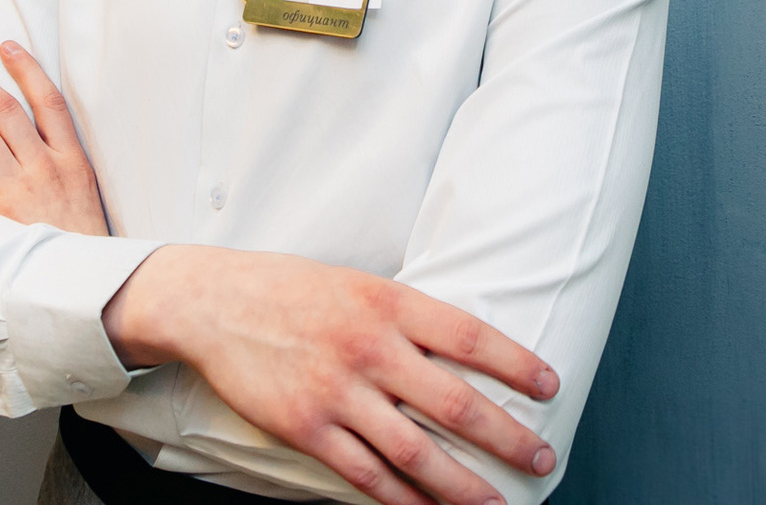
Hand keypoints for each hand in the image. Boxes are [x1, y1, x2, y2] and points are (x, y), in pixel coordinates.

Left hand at [0, 41, 109, 236]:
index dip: (26, 69)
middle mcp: (44, 168)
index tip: (7, 47)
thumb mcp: (87, 192)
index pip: (48, 101)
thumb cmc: (82, 240)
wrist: (83, 283)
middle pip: (5, 110)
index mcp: (71, 160)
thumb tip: (36, 133)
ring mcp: (18, 192)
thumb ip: (63, 161)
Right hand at [102, 246, 559, 504]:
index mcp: (388, 303)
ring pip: (416, 453)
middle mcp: (369, 348)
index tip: (551, 386)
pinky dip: (402, 501)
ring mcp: (337, 392)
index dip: (516, 364)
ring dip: (464, 486)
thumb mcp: (359, 283)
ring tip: (498, 504)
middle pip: (455, 403)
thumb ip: (406, 316)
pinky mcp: (306, 428)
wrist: (214, 301)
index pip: (469, 337)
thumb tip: (463, 349)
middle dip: (507, 438)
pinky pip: (365, 475)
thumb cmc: (292, 289)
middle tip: (542, 459)